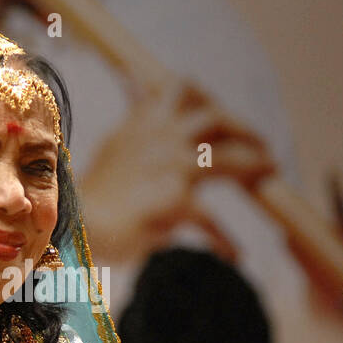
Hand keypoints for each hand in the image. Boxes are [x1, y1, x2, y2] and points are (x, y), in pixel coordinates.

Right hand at [77, 79, 276, 262]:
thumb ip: (136, 125)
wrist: (74, 223)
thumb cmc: (93, 193)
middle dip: (245, 129)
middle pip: (217, 117)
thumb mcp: (114, 146)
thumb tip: (138, 90)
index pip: (182, 88)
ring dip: (254, 166)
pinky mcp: (174, 203)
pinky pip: (212, 220)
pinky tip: (235, 254)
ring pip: (229, 159)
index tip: (219, 110)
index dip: (207, 96)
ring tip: (269, 174)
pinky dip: (226, 239)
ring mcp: (171, 168)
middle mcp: (162, 138)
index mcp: (145, 122)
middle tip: (262, 147)